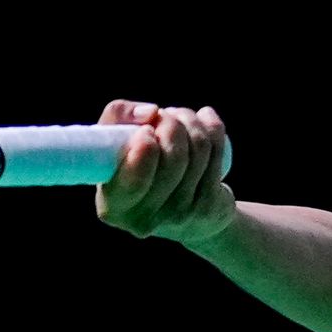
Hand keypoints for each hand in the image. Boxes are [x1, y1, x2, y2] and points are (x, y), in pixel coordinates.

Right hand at [93, 100, 235, 242]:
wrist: (180, 211)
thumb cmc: (137, 166)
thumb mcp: (114, 143)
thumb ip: (116, 117)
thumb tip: (150, 112)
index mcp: (114, 208)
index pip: (134, 180)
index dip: (145, 150)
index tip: (147, 130)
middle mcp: (147, 219)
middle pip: (174, 158)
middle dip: (171, 124)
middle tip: (164, 116)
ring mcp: (182, 215)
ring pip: (198, 149)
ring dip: (189, 120)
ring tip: (180, 117)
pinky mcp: (210, 207)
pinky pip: (217, 151)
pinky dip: (211, 126)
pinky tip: (204, 118)